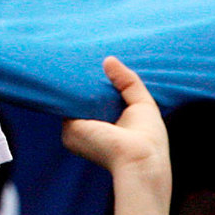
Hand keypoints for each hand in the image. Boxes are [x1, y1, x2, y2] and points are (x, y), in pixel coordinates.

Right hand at [62, 57, 169, 185]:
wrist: (141, 158)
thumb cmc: (148, 140)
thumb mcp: (141, 103)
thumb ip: (127, 81)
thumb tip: (108, 59)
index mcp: (107, 127)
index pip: (97, 101)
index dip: (97, 84)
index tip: (97, 65)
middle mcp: (89, 130)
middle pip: (82, 99)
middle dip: (84, 81)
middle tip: (84, 56)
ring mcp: (77, 130)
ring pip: (73, 100)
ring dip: (76, 84)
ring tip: (76, 60)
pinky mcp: (70, 129)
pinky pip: (66, 102)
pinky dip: (69, 89)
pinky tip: (71, 72)